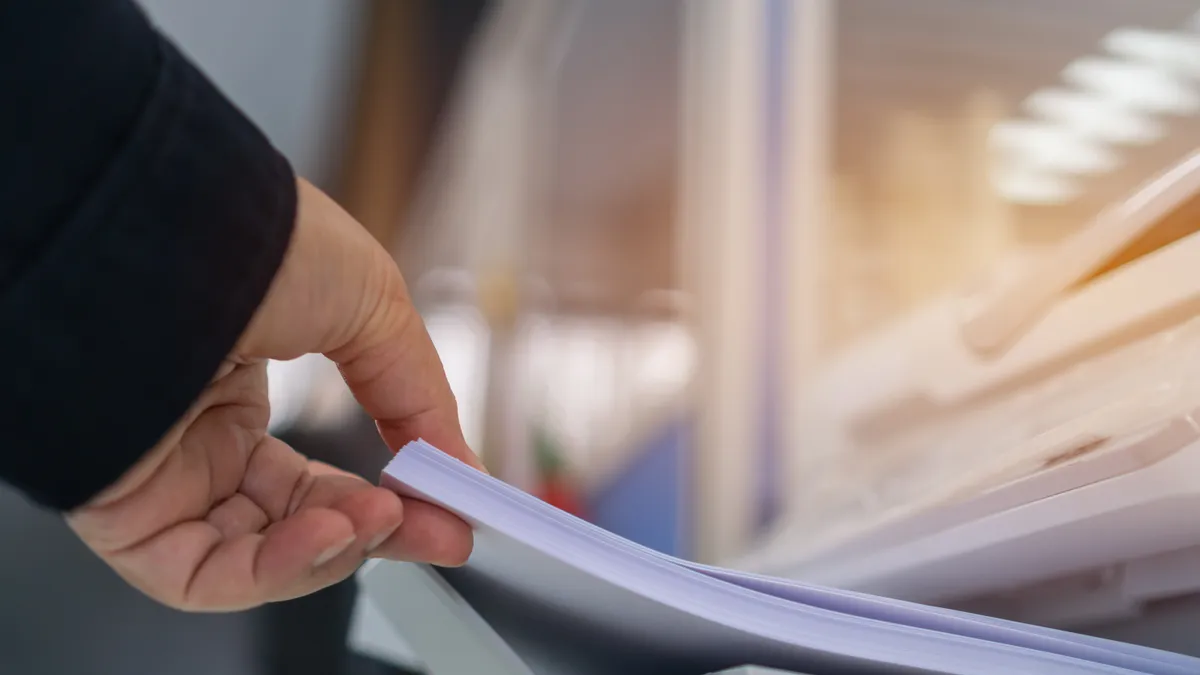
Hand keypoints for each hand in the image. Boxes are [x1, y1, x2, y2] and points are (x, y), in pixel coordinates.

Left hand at [66, 179, 484, 610]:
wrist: (179, 226)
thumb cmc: (261, 241)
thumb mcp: (374, 307)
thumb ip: (419, 398)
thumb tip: (462, 468)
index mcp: (234, 387)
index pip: (317, 478)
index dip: (388, 500)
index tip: (449, 509)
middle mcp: (192, 438)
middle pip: (295, 524)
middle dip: (378, 534)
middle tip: (443, 535)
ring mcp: (158, 475)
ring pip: (254, 558)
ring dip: (335, 550)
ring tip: (382, 518)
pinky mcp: (123, 508)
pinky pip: (201, 573)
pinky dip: (278, 571)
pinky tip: (332, 536)